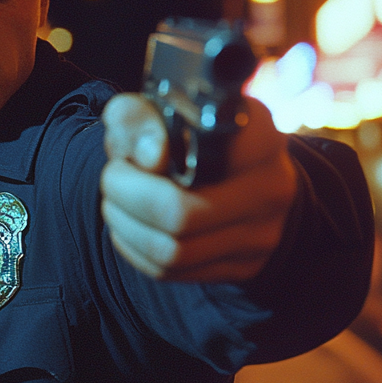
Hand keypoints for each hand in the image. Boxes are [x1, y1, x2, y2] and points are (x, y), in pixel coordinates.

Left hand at [100, 93, 296, 282]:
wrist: (244, 176)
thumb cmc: (194, 136)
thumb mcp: (165, 110)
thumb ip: (142, 118)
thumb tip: (148, 156)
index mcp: (258, 136)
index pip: (208, 148)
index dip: (153, 152)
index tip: (134, 151)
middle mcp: (269, 187)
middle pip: (179, 213)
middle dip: (126, 197)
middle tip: (112, 180)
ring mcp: (261, 234)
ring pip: (172, 252)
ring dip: (126, 227)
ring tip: (115, 203)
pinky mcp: (243, 267)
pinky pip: (171, 272)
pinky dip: (135, 250)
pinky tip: (129, 228)